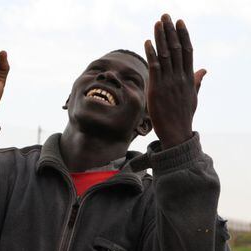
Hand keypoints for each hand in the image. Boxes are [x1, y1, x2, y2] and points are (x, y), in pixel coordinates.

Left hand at [144, 14, 205, 148]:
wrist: (176, 132)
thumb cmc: (183, 116)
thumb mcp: (193, 97)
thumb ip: (197, 81)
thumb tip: (204, 70)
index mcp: (189, 78)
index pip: (187, 51)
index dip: (183, 36)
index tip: (179, 23)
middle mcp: (180, 77)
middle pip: (176, 49)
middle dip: (170, 31)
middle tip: (165, 16)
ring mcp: (169, 82)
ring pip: (165, 55)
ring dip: (160, 37)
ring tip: (157, 23)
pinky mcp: (157, 89)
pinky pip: (154, 67)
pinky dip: (151, 53)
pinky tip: (148, 42)